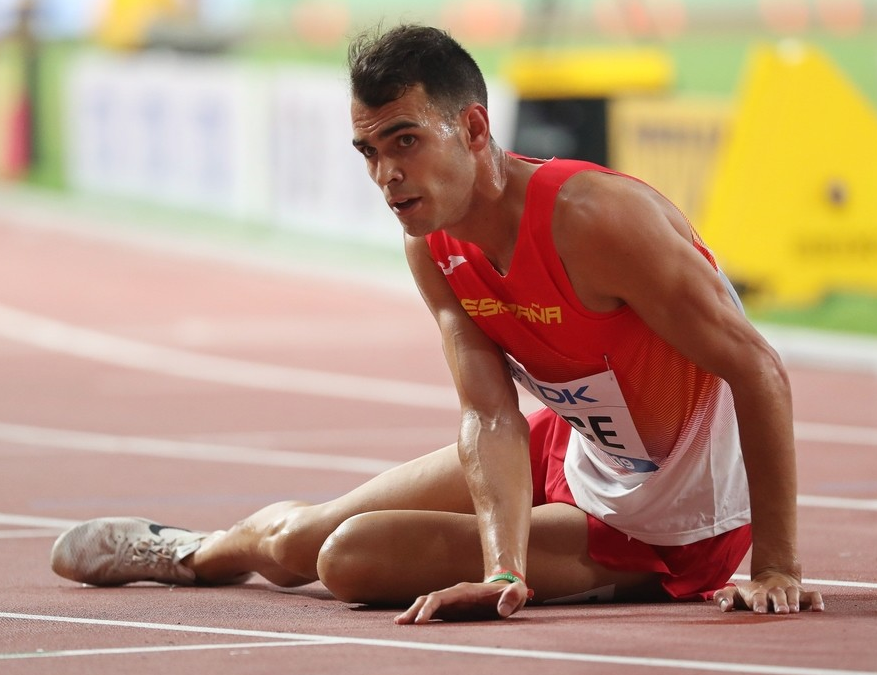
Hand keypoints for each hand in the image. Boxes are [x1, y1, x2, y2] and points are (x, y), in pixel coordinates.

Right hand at [394, 581, 528, 624]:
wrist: (507, 590)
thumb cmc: (511, 592)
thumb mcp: (517, 593)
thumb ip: (513, 597)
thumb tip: (503, 611)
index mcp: (464, 591)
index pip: (440, 597)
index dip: (429, 608)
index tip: (420, 622)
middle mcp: (453, 595)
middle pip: (427, 600)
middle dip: (414, 611)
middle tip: (402, 625)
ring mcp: (451, 602)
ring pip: (425, 604)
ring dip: (412, 613)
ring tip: (399, 625)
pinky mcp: (451, 610)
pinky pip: (431, 613)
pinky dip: (419, 617)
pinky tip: (409, 626)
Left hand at [713, 572, 824, 613]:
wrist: (773, 575)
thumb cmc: (752, 591)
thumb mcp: (737, 593)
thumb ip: (725, 597)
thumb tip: (723, 607)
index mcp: (759, 593)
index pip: (758, 597)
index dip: (759, 603)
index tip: (758, 611)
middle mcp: (776, 591)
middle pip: (777, 595)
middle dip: (779, 602)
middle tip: (780, 611)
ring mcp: (790, 591)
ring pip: (794, 594)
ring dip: (794, 601)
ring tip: (794, 610)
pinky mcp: (803, 594)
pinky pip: (812, 595)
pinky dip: (816, 600)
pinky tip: (819, 609)